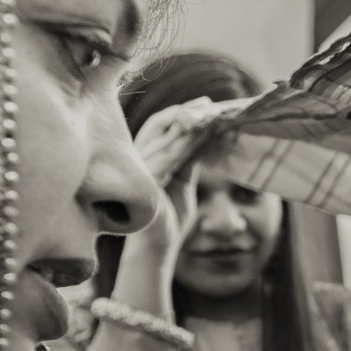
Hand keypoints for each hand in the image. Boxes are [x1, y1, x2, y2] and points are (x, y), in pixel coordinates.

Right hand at [123, 101, 222, 280]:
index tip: (206, 104)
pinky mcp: (146, 181)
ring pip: (166, 137)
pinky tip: (201, 136)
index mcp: (145, 156)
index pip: (161, 125)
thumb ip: (189, 161)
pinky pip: (168, 156)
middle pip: (161, 124)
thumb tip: (204, 138)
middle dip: (186, 111)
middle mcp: (138, 158)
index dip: (182, 112)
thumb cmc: (168, 217)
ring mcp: (139, 168)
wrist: (157, 247)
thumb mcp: (183, 182)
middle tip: (210, 104)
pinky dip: (185, 143)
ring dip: (190, 124)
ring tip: (211, 115)